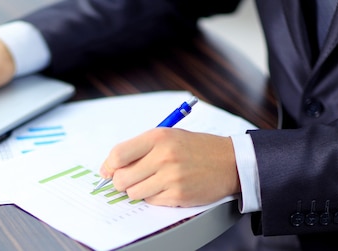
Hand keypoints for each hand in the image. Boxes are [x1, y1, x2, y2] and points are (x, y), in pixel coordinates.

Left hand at [99, 128, 240, 206]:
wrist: (229, 162)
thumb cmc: (196, 148)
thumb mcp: (168, 136)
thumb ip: (140, 148)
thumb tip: (110, 167)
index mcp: (158, 137)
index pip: (118, 154)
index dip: (108, 166)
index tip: (108, 171)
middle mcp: (163, 156)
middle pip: (122, 178)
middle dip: (121, 182)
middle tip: (129, 180)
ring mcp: (171, 177)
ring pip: (134, 193)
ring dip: (138, 190)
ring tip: (152, 181)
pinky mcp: (178, 195)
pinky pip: (151, 201)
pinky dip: (154, 197)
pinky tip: (166, 187)